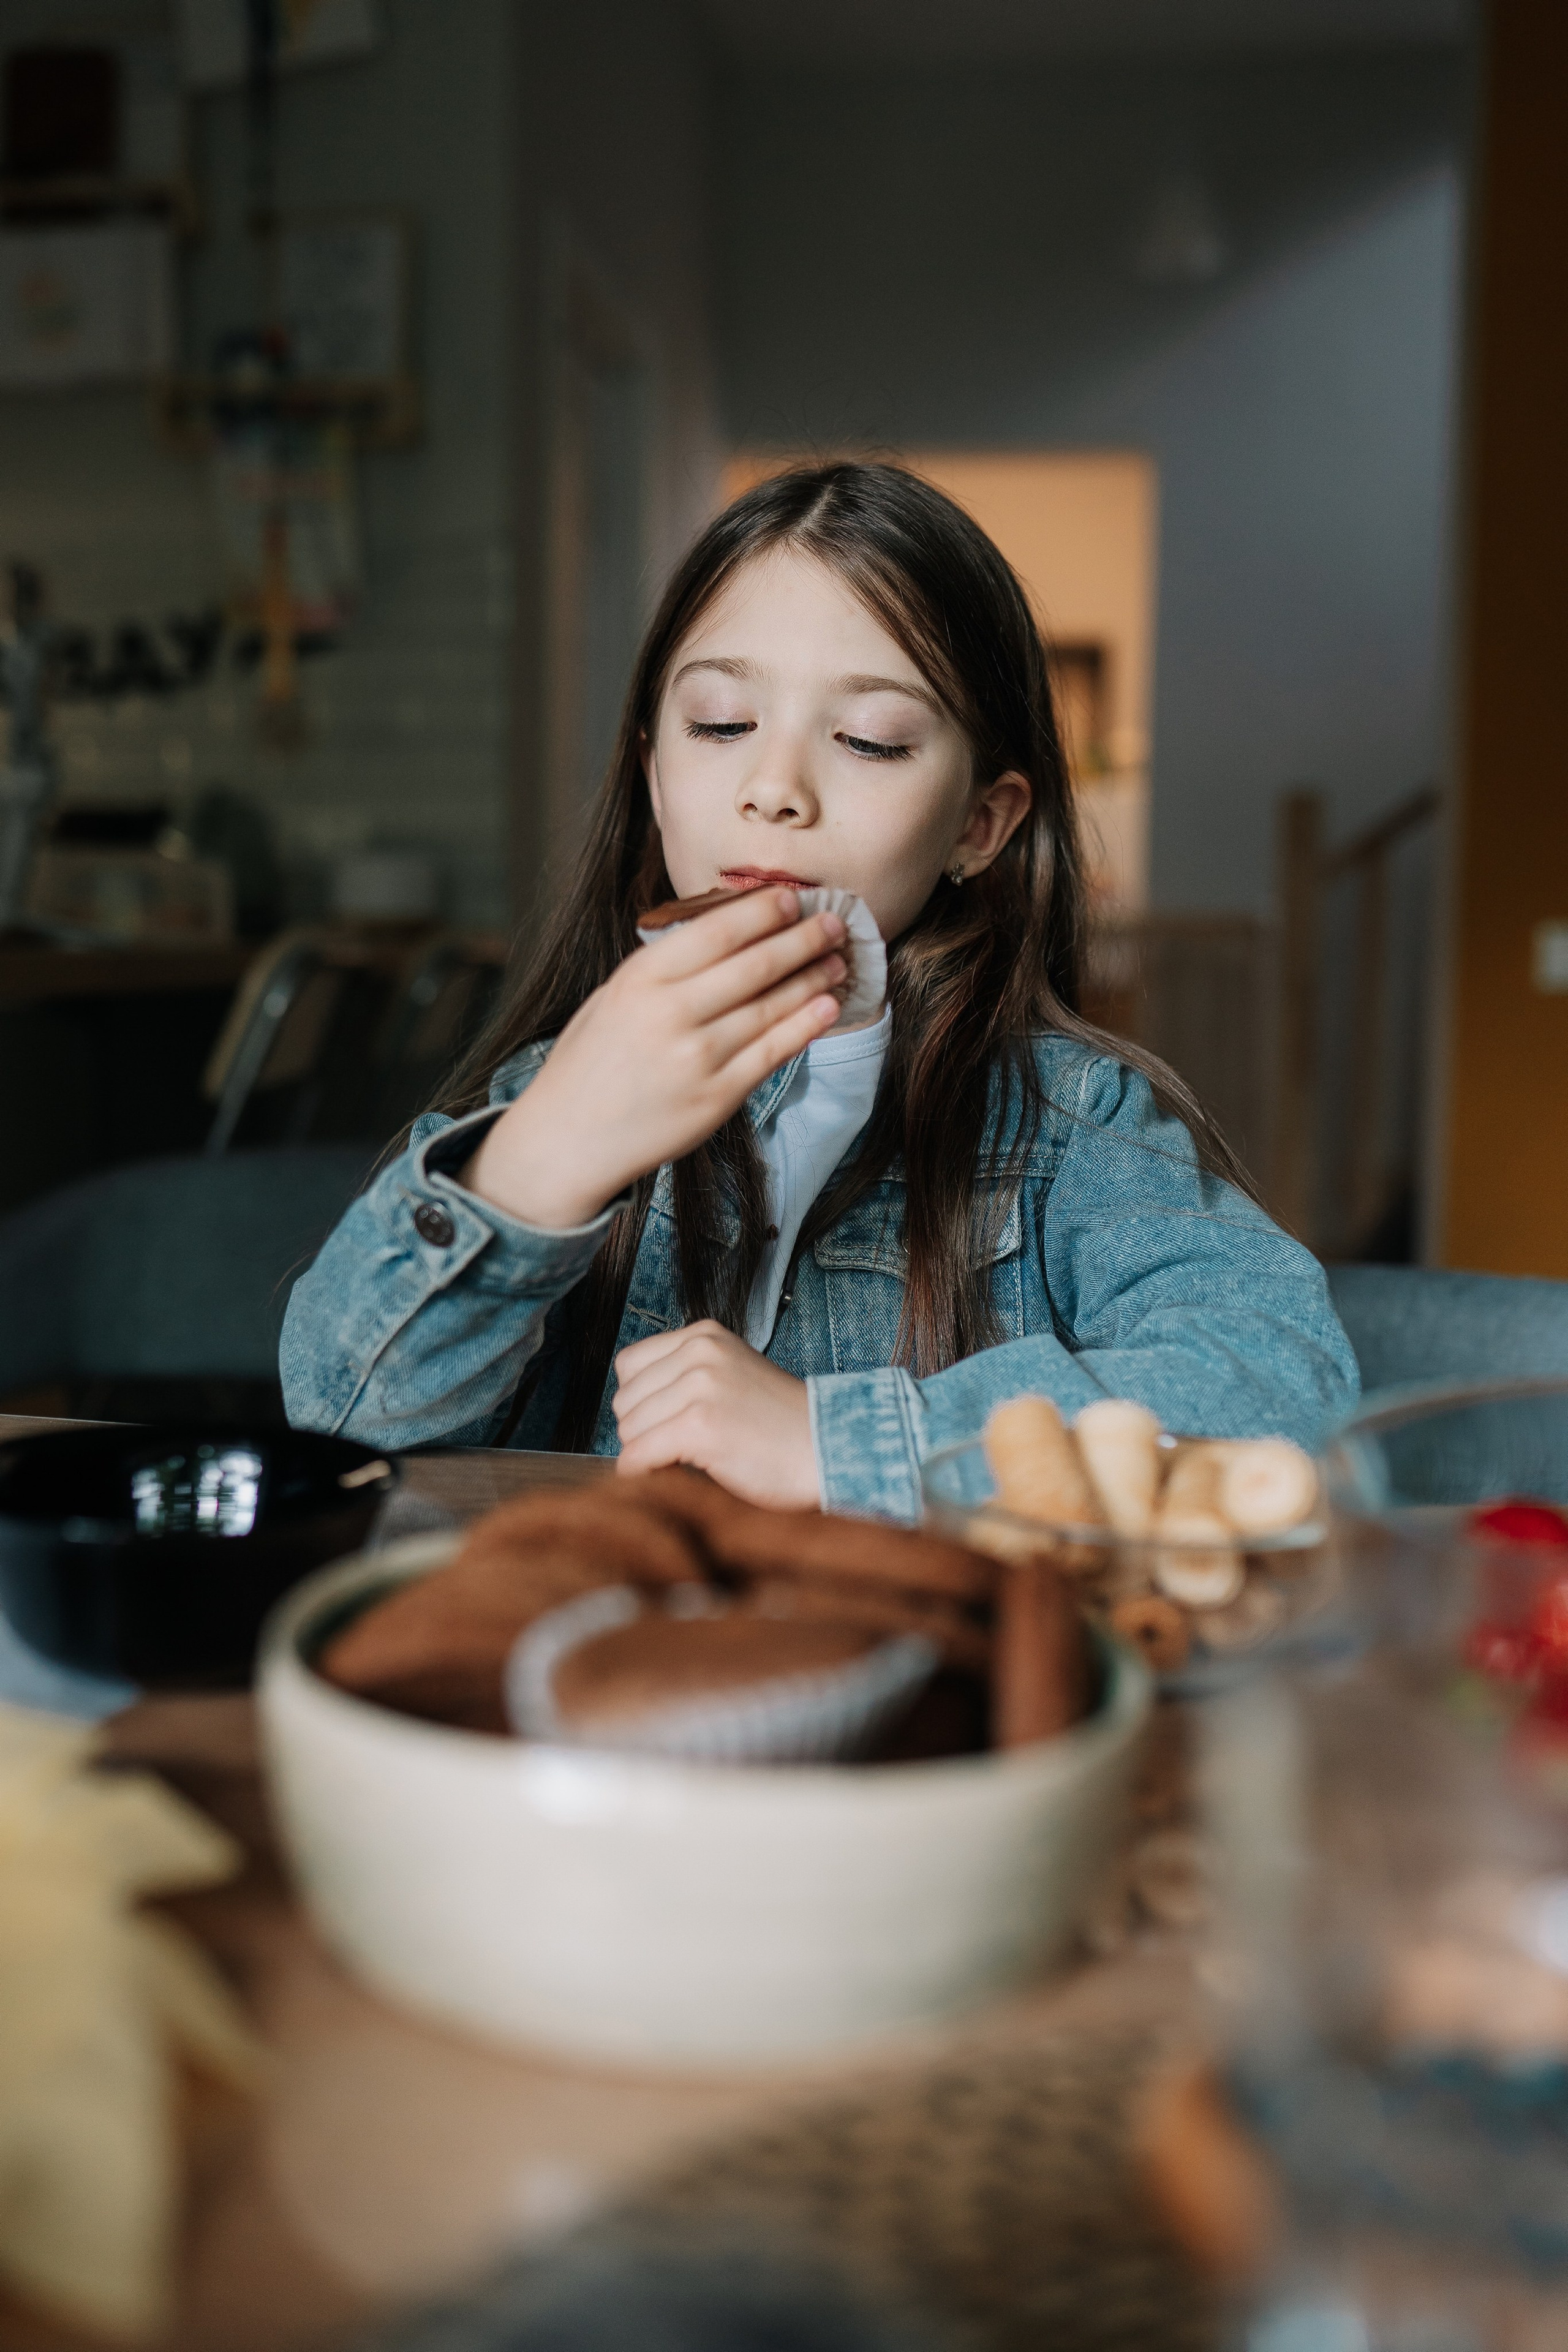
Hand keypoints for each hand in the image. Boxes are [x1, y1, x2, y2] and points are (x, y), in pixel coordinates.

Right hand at [464, 891, 845, 1228]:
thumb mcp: (613, 997)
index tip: (793, 898)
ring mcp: (697, 1059)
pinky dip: (806, 1026)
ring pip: (772, 1006)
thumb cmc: (591, 1062)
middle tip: (834, 922)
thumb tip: (728, 933)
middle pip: (755, 964)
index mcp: (640, 979)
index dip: (764, 911)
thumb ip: (664, 968)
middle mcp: (671, 1014)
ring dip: (813, 978)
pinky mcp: (716, 1099)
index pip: (718, 931)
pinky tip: (827, 1006)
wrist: (568, 1138)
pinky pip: (773, 1053)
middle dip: (803, 938)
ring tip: (838, 961)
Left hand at [612, 1321, 820, 1508]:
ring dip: (649, 1454)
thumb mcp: (731, 1376)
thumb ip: (685, 1378)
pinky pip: (638, 1456)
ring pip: (628, 1430)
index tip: (666, 1423)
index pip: (630, 1365)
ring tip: (689, 1460)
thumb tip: (628, 1414)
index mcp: (705, 1336)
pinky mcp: (699, 1424)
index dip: (641, 1402)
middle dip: (644, 1430)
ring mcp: (699, 1386)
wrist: (831, 1449)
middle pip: (625, 1400)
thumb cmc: (782, 1426)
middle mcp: (699, 1352)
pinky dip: (645, 1474)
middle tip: (680, 1448)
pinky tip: (674, 1476)